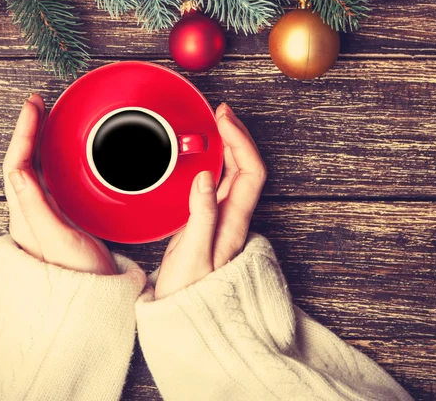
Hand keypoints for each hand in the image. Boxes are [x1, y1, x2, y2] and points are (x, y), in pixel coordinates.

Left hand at [3, 94, 116, 274]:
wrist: (91, 308)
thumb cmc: (77, 280)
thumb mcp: (57, 241)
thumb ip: (35, 207)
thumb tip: (16, 168)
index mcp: (26, 217)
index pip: (16, 164)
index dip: (23, 132)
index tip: (34, 105)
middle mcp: (29, 215)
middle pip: (21, 163)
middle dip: (28, 130)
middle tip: (39, 104)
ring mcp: (42, 218)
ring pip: (33, 171)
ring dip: (37, 142)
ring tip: (47, 121)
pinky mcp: (58, 221)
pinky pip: (48, 182)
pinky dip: (51, 160)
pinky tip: (61, 155)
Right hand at [155, 103, 266, 299]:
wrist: (185, 323)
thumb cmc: (188, 297)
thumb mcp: (192, 257)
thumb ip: (200, 217)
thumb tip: (205, 178)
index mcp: (233, 224)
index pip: (251, 171)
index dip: (241, 140)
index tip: (222, 119)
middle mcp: (233, 220)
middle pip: (247, 168)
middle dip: (236, 135)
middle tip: (219, 112)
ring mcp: (223, 222)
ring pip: (235, 175)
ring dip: (228, 146)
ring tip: (215, 126)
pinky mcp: (209, 225)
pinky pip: (220, 185)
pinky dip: (215, 163)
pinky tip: (205, 158)